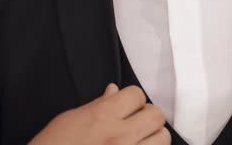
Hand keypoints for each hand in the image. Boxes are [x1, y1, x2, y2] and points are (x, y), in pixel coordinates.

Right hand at [29, 84, 170, 144]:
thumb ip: (97, 105)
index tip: (128, 106)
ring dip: (154, 138)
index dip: (132, 99)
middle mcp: (119, 137)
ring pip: (163, 139)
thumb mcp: (69, 121)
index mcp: (102, 117)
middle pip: (156, 115)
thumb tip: (113, 91)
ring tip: (140, 141)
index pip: (137, 94)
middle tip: (137, 123)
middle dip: (148, 116)